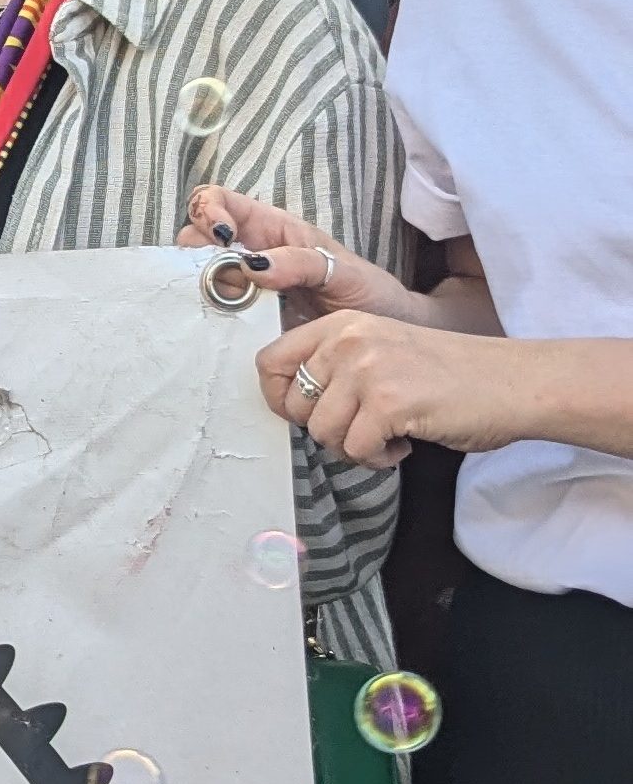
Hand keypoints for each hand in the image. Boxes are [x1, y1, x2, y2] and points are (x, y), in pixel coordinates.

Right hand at [177, 185, 414, 324]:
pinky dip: (209, 318)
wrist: (383, 332)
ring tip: (230, 308)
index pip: (220, 200)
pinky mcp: (243, 320)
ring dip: (201, 290)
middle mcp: (249, 254)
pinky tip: (227, 328)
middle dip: (196, 257)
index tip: (222, 237)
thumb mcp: (344, 271)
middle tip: (224, 284)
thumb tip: (251, 265)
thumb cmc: (368, 293)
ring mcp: (242, 289)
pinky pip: (213, 313)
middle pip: (195, 239)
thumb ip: (301, 262)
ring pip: (197, 278)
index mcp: (271, 229)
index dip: (208, 210)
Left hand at [261, 313, 530, 468]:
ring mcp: (368, 370)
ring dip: (353, 447)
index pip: (269, 360)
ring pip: (322, 432)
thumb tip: (288, 401)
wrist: (514, 383)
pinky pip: (356, 450)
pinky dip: (378, 459)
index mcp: (341, 324)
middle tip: (362, 428)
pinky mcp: (389, 403)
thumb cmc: (448, 374)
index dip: (277, 397)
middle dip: (324, 429)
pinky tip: (405, 443)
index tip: (303, 414)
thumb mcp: (379, 350)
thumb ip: (335, 365)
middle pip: (293, 405)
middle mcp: (348, 341)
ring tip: (388, 435)